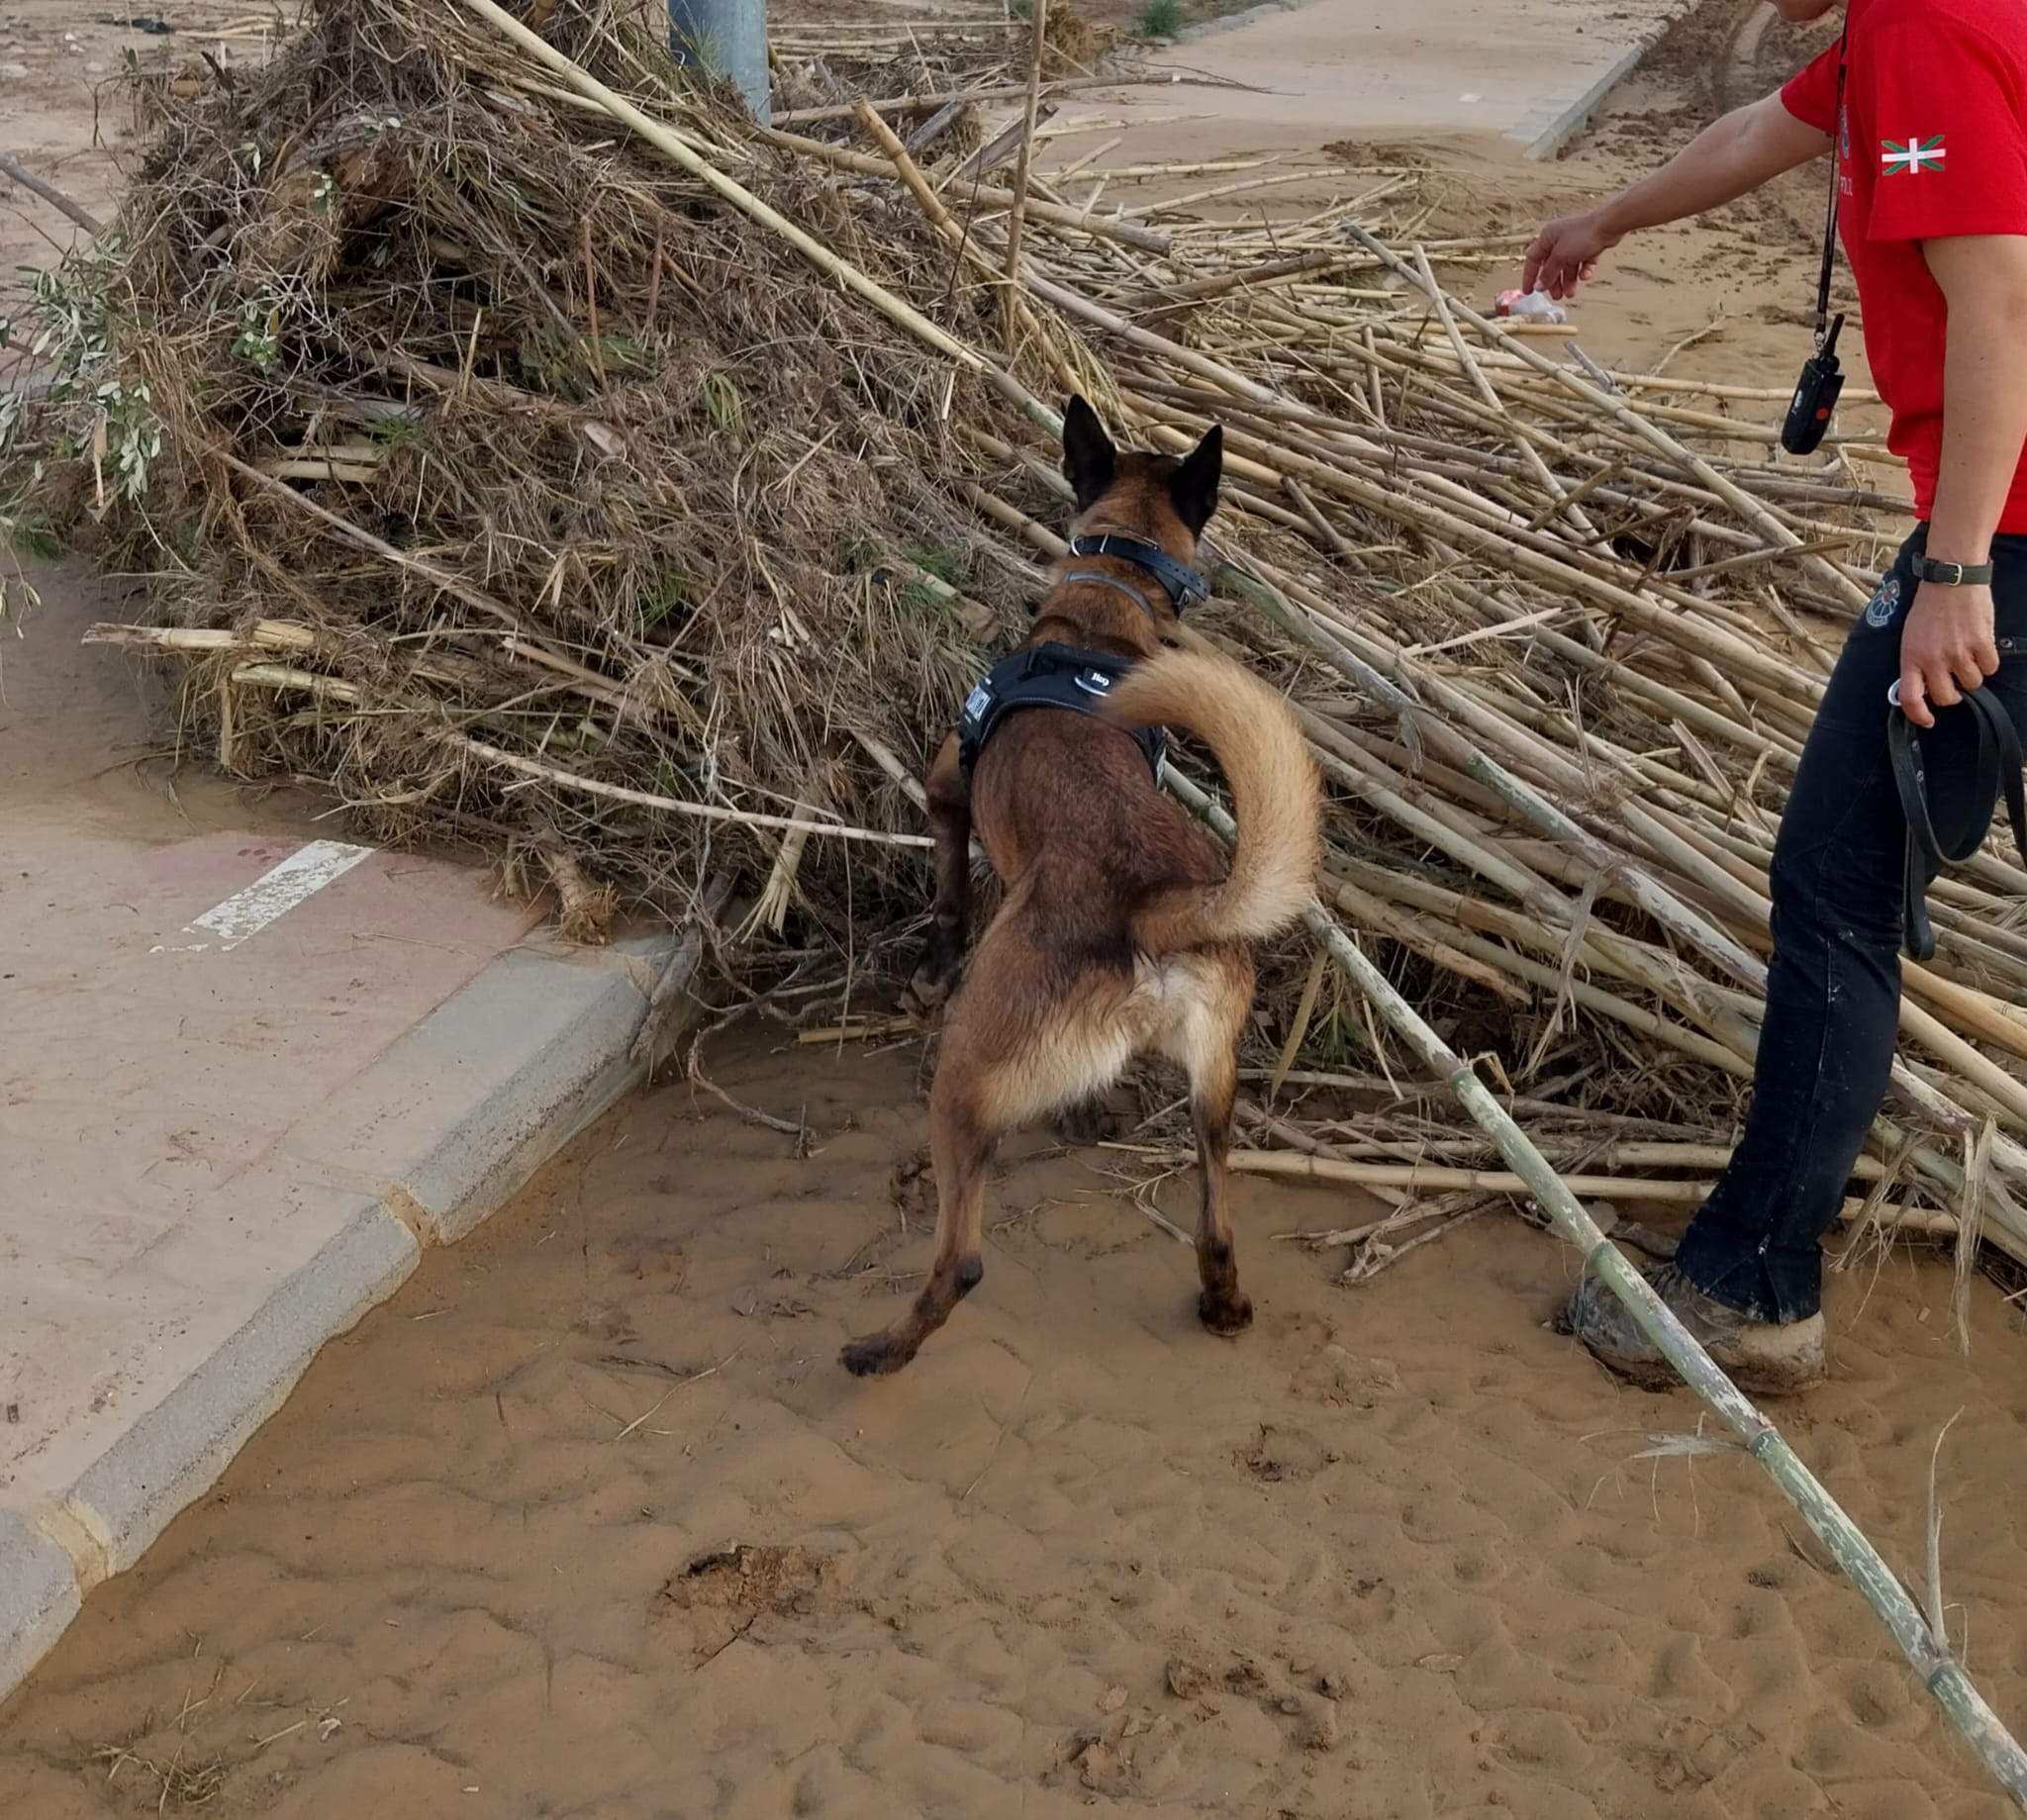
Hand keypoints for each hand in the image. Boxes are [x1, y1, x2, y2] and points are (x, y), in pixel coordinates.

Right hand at [1522, 208, 1621, 299]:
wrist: (1609, 225)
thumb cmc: (1583, 234)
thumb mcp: (1560, 257)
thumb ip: (1548, 273)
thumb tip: (1538, 285)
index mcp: (1547, 237)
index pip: (1533, 259)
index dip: (1530, 277)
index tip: (1529, 292)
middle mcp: (1559, 238)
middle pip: (1552, 265)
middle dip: (1554, 282)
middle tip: (1556, 296)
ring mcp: (1575, 242)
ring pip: (1568, 266)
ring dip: (1568, 280)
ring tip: (1571, 292)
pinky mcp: (1589, 245)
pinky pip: (1583, 262)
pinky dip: (1583, 270)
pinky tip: (1585, 275)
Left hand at [1898, 579, 1998, 727]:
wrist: (1950, 582)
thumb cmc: (1928, 610)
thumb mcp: (1910, 639)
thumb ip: (1915, 663)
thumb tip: (1922, 689)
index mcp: (1911, 658)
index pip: (1910, 698)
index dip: (1919, 715)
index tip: (1928, 720)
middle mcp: (1933, 659)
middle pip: (1946, 697)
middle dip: (1952, 695)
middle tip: (1953, 683)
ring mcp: (1958, 652)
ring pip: (1972, 683)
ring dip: (1971, 674)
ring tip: (1966, 655)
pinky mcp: (1981, 643)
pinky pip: (1990, 668)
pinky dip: (1988, 662)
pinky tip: (1980, 648)